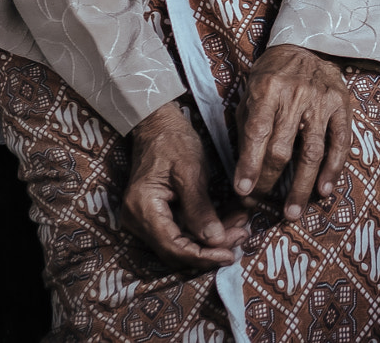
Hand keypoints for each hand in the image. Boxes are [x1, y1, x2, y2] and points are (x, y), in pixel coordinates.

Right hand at [124, 102, 248, 268]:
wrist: (157, 125)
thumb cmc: (173, 142)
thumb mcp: (190, 172)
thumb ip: (200, 208)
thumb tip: (215, 240)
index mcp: (143, 208)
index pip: (173, 246)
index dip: (203, 255)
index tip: (230, 254)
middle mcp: (137, 219)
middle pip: (176, 249)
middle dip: (210, 248)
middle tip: (242, 237)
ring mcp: (144, 219)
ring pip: (180, 242)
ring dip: (210, 239)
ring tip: (241, 227)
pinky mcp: (155, 215)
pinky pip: (179, 231)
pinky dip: (203, 229)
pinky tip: (229, 221)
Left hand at [234, 43, 355, 221]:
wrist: (307, 46)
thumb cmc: (272, 75)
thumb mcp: (251, 93)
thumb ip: (247, 127)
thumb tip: (243, 170)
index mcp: (268, 90)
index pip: (257, 134)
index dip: (250, 165)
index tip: (243, 191)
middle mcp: (295, 95)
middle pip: (283, 148)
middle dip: (271, 181)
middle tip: (264, 205)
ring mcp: (321, 101)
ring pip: (312, 151)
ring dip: (302, 186)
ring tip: (293, 212)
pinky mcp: (342, 105)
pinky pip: (340, 142)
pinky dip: (333, 169)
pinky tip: (325, 190)